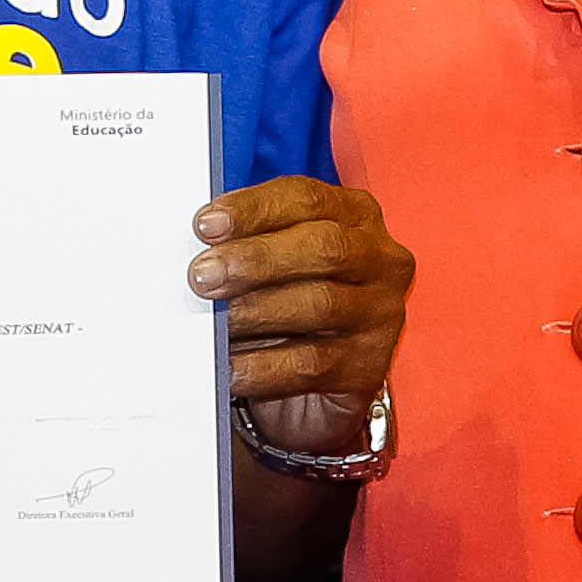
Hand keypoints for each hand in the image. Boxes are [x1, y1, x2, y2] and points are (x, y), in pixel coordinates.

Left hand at [187, 176, 413, 460]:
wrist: (315, 384)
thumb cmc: (287, 299)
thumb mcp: (275, 258)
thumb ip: (247, 242)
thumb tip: (200, 244)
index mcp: (355, 214)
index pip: (306, 198)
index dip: (254, 209)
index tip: (206, 225)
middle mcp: (380, 259)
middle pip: (323, 247)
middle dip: (256, 259)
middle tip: (202, 275)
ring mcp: (381, 313)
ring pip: (319, 305)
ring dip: (256, 312)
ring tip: (213, 323)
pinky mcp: (368, 366)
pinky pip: (312, 364)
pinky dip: (263, 367)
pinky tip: (231, 369)